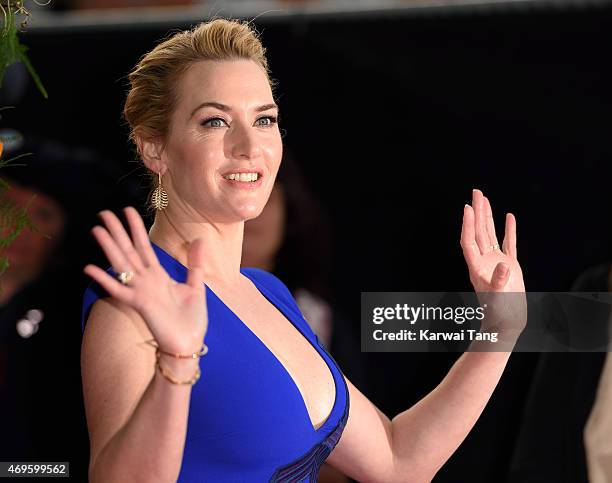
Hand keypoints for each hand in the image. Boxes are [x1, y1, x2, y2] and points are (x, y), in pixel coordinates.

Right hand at [83, 207, 207, 353]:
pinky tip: (91, 268)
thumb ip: (195, 264)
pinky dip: (106, 280)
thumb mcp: (196, 286)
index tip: (128, 210)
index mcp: (158, 276)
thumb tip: (200, 240)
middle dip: (117, 232)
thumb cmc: (191, 319)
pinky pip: (119, 291)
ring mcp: (141, 292)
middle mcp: (146, 281)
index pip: (144, 247)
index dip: (136, 229)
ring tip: (97, 230)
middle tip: (104, 213)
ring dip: (109, 248)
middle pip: (128, 251)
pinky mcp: (139, 305)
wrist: (189, 343)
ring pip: (122, 265)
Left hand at [460, 189, 526, 339]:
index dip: (468, 224)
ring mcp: (496, 262)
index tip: (468, 207)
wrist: (506, 324)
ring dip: (488, 217)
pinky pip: (508, 243)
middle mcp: (484, 261)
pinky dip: (508, 230)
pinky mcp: (509, 266)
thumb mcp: (497, 297)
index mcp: (476, 267)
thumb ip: (499, 281)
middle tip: (476, 192)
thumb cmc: (498, 313)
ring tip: (486, 199)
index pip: (469, 240)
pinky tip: (509, 217)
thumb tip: (504, 266)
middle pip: (478, 231)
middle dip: (477, 211)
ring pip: (491, 234)